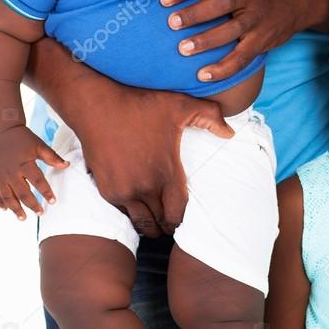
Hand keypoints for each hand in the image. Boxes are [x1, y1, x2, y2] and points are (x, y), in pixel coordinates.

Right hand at [0, 126, 67, 219]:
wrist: (1, 131)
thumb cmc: (22, 138)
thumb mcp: (39, 145)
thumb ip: (52, 157)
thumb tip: (66, 165)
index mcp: (25, 164)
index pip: (38, 182)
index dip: (46, 193)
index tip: (53, 202)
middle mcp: (11, 172)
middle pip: (23, 194)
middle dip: (32, 205)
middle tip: (41, 213)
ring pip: (7, 198)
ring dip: (15, 209)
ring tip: (23, 218)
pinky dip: (0, 203)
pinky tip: (6, 209)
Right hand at [72, 83, 232, 236]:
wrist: (98, 107)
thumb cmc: (140, 104)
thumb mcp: (180, 105)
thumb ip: (210, 117)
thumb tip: (230, 132)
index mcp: (166, 173)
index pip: (178, 214)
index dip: (183, 219)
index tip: (184, 215)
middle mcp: (144, 188)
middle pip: (160, 223)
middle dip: (168, 224)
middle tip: (172, 219)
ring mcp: (123, 191)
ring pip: (141, 223)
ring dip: (150, 223)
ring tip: (156, 218)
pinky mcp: (106, 190)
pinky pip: (123, 213)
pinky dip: (131, 213)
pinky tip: (138, 205)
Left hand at [159, 0, 328, 81]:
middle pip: (220, 4)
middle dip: (194, 14)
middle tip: (171, 23)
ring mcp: (259, 18)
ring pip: (231, 31)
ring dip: (206, 41)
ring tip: (183, 48)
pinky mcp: (264, 39)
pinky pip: (242, 56)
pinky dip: (223, 68)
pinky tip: (203, 74)